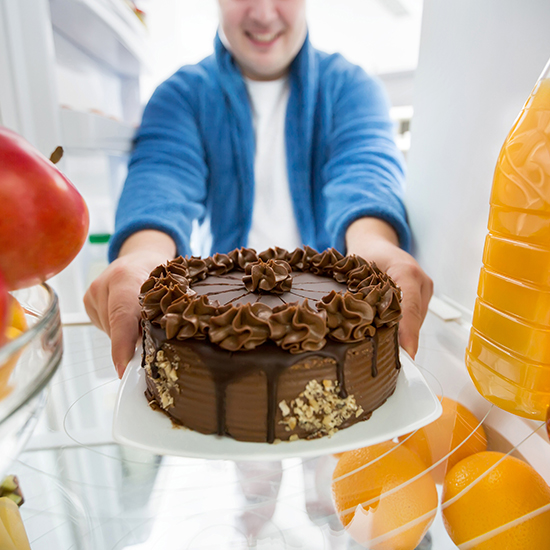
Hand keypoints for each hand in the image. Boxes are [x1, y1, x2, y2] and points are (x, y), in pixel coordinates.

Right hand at [83, 231, 175, 377]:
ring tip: (142, 317)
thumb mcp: (170, 287)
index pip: (122, 316)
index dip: (123, 344)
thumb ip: (164, 313)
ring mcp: (93, 293)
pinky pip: (106, 327)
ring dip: (128, 334)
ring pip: (111, 331)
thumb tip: (163, 348)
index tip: (124, 367)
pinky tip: (129, 314)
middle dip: (134, 341)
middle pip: (117, 329)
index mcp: (126, 277)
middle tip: (153, 339)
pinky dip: (120, 329)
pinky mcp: (88, 301)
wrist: (141, 256)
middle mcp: (104, 284)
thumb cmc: (160, 273)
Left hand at [346, 218, 432, 358]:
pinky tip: (387, 335)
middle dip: (401, 338)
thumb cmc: (364, 255)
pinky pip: (414, 318)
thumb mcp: (357, 271)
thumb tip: (356, 324)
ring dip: (401, 333)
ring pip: (415, 321)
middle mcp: (421, 281)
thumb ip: (360, 295)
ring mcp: (425, 289)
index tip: (407, 354)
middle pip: (414, 318)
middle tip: (385, 360)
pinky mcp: (423, 297)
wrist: (375, 243)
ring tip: (384, 350)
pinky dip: (402, 327)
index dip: (407, 332)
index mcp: (405, 271)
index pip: (409, 307)